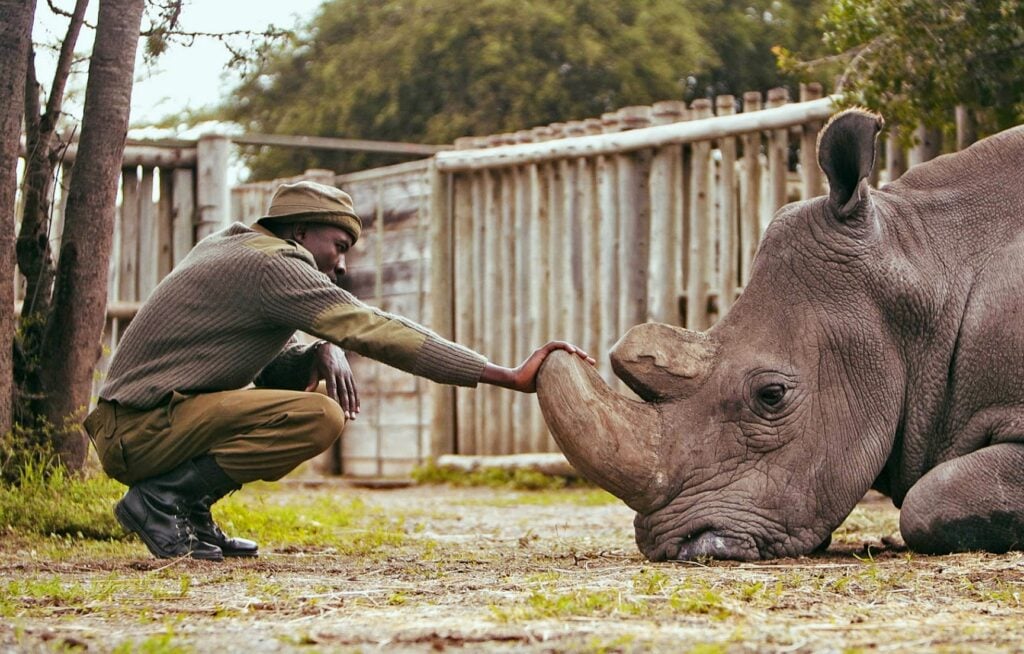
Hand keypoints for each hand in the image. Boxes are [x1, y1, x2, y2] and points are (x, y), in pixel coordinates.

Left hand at [306, 342, 359, 419]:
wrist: (331, 346)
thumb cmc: (319, 360)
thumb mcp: (314, 367)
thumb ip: (312, 380)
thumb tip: (306, 392)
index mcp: (330, 371)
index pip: (333, 386)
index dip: (335, 397)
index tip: (336, 409)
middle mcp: (341, 373)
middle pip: (344, 392)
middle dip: (346, 405)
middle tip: (347, 417)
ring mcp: (347, 374)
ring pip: (351, 392)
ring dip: (353, 405)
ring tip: (353, 417)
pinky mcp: (351, 375)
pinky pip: (355, 389)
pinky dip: (356, 400)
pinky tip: (357, 410)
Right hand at [479, 341, 595, 392]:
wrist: (517, 382)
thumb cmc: (529, 386)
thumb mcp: (549, 385)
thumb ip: (558, 384)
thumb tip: (573, 397)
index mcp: (552, 364)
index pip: (568, 361)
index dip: (580, 363)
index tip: (591, 368)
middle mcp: (549, 357)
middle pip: (568, 353)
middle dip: (581, 356)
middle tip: (593, 362)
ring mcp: (544, 353)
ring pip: (563, 347)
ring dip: (575, 350)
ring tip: (585, 356)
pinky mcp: (540, 352)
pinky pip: (555, 345)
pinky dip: (564, 346)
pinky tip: (573, 352)